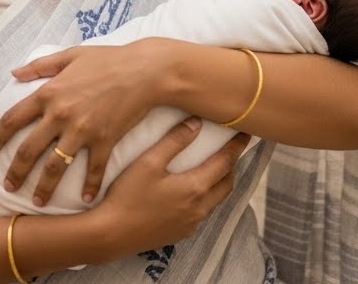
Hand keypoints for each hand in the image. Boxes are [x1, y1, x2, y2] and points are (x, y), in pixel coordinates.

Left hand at [0, 41, 165, 205]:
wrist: (145, 71)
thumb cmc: (109, 59)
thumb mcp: (71, 55)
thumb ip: (40, 65)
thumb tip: (14, 72)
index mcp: (49, 93)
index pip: (13, 119)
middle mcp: (60, 115)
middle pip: (28, 150)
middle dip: (15, 172)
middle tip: (8, 186)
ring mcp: (82, 130)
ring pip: (54, 166)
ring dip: (44, 187)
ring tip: (36, 201)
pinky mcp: (104, 140)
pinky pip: (93, 169)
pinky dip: (89, 186)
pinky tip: (85, 199)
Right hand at [98, 117, 251, 253]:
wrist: (110, 234)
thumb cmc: (127, 196)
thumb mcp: (148, 162)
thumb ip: (174, 141)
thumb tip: (196, 123)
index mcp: (195, 188)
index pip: (225, 162)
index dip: (237, 146)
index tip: (246, 134)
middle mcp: (199, 208)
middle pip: (227, 183)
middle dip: (231, 166)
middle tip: (230, 150)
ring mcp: (191, 223)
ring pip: (216, 200)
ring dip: (219, 183)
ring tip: (214, 168)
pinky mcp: (181, 233)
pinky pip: (202, 213)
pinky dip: (206, 198)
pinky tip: (193, 192)